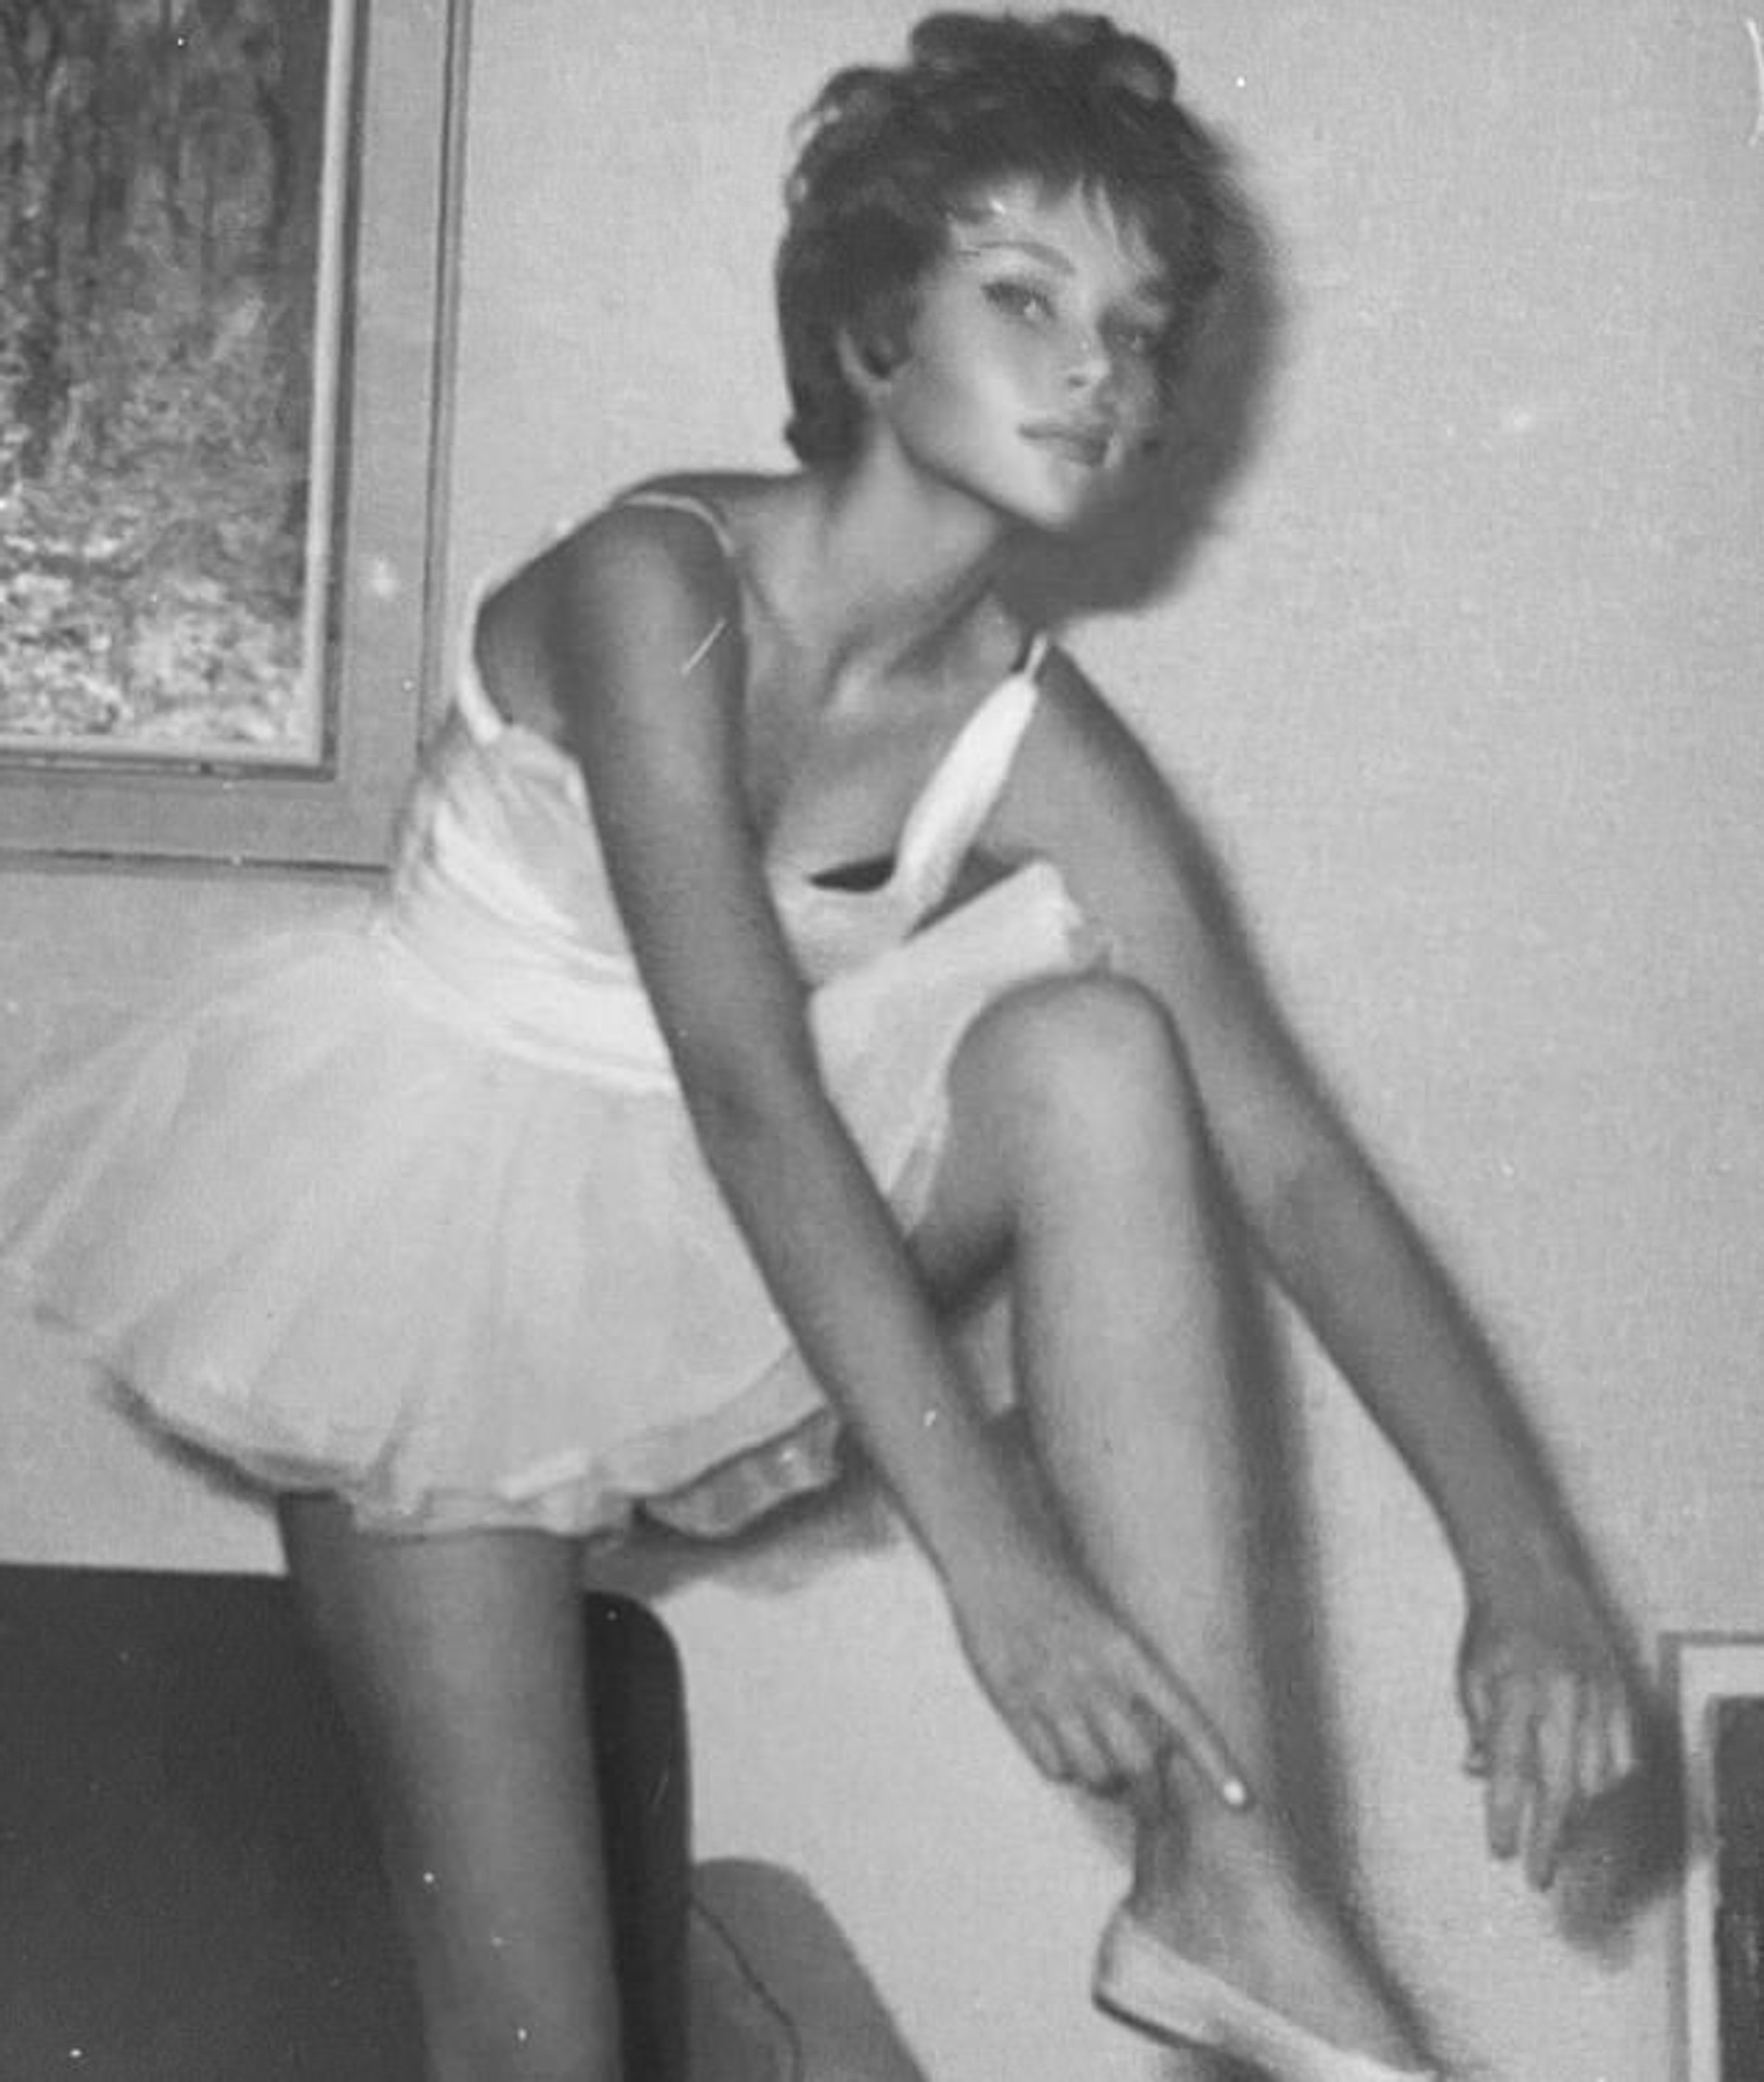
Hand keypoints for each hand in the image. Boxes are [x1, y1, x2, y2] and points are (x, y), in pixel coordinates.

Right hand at [946, 1526, 1248, 1809]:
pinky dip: (1063, 1769)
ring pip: (1095, 1774)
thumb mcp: (1108, 1623)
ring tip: (1101, 1770)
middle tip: (1154, 1812)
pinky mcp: (1015, 1706)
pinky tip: (1062, 1748)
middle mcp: (1095, 1678)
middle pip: (1139, 1765)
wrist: (997, 1562)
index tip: (1242, 1803)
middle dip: (1152, 1799)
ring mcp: (1053, 1695)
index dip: (1216, 1765)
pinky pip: (1052, 1766)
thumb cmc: (1057, 1584)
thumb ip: (1130, 1675)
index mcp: (1128, 1652)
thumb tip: (1154, 1735)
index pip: (1186, 1719)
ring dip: (1104, 1783)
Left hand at [1457, 1560, 1638, 1887]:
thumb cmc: (1493, 1634)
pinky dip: (1607, 1780)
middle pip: (1560, 1788)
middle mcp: (1560, 1698)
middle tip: (1538, 1878)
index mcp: (1515, 1693)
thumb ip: (1479, 1731)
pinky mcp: (1619, 1692)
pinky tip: (1588, 1790)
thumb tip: (1480, 1780)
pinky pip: (1623, 1756)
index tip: (1500, 1853)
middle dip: (1548, 1840)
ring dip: (1575, 1811)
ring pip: (1596, 1778)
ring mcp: (1596, 1696)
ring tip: (1553, 1828)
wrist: (1533, 1580)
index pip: (1510, 1770)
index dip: (1506, 1817)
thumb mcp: (1469, 1679)